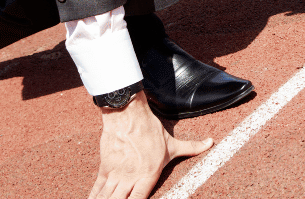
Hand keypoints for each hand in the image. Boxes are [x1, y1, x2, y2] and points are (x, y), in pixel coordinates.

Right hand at [89, 93, 211, 198]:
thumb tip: (211, 143)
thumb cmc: (150, 130)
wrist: (127, 115)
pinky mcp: (105, 168)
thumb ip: (192, 147)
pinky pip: (97, 189)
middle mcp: (131, 179)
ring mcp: (117, 174)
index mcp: (149, 176)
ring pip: (107, 198)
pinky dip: (93, 198)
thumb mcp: (173, 142)